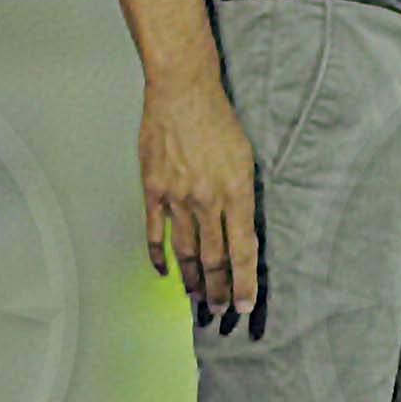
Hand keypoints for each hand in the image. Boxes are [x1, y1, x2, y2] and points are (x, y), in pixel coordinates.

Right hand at [141, 74, 262, 335]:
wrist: (183, 92)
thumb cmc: (218, 120)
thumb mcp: (246, 157)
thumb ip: (243, 196)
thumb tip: (242, 229)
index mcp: (236, 192)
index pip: (243, 250)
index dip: (244, 282)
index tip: (245, 304)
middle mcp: (207, 200)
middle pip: (215, 259)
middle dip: (219, 290)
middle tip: (221, 309)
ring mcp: (177, 198)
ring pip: (187, 252)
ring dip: (194, 280)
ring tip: (199, 299)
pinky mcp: (154, 191)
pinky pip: (157, 234)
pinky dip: (161, 257)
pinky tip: (166, 272)